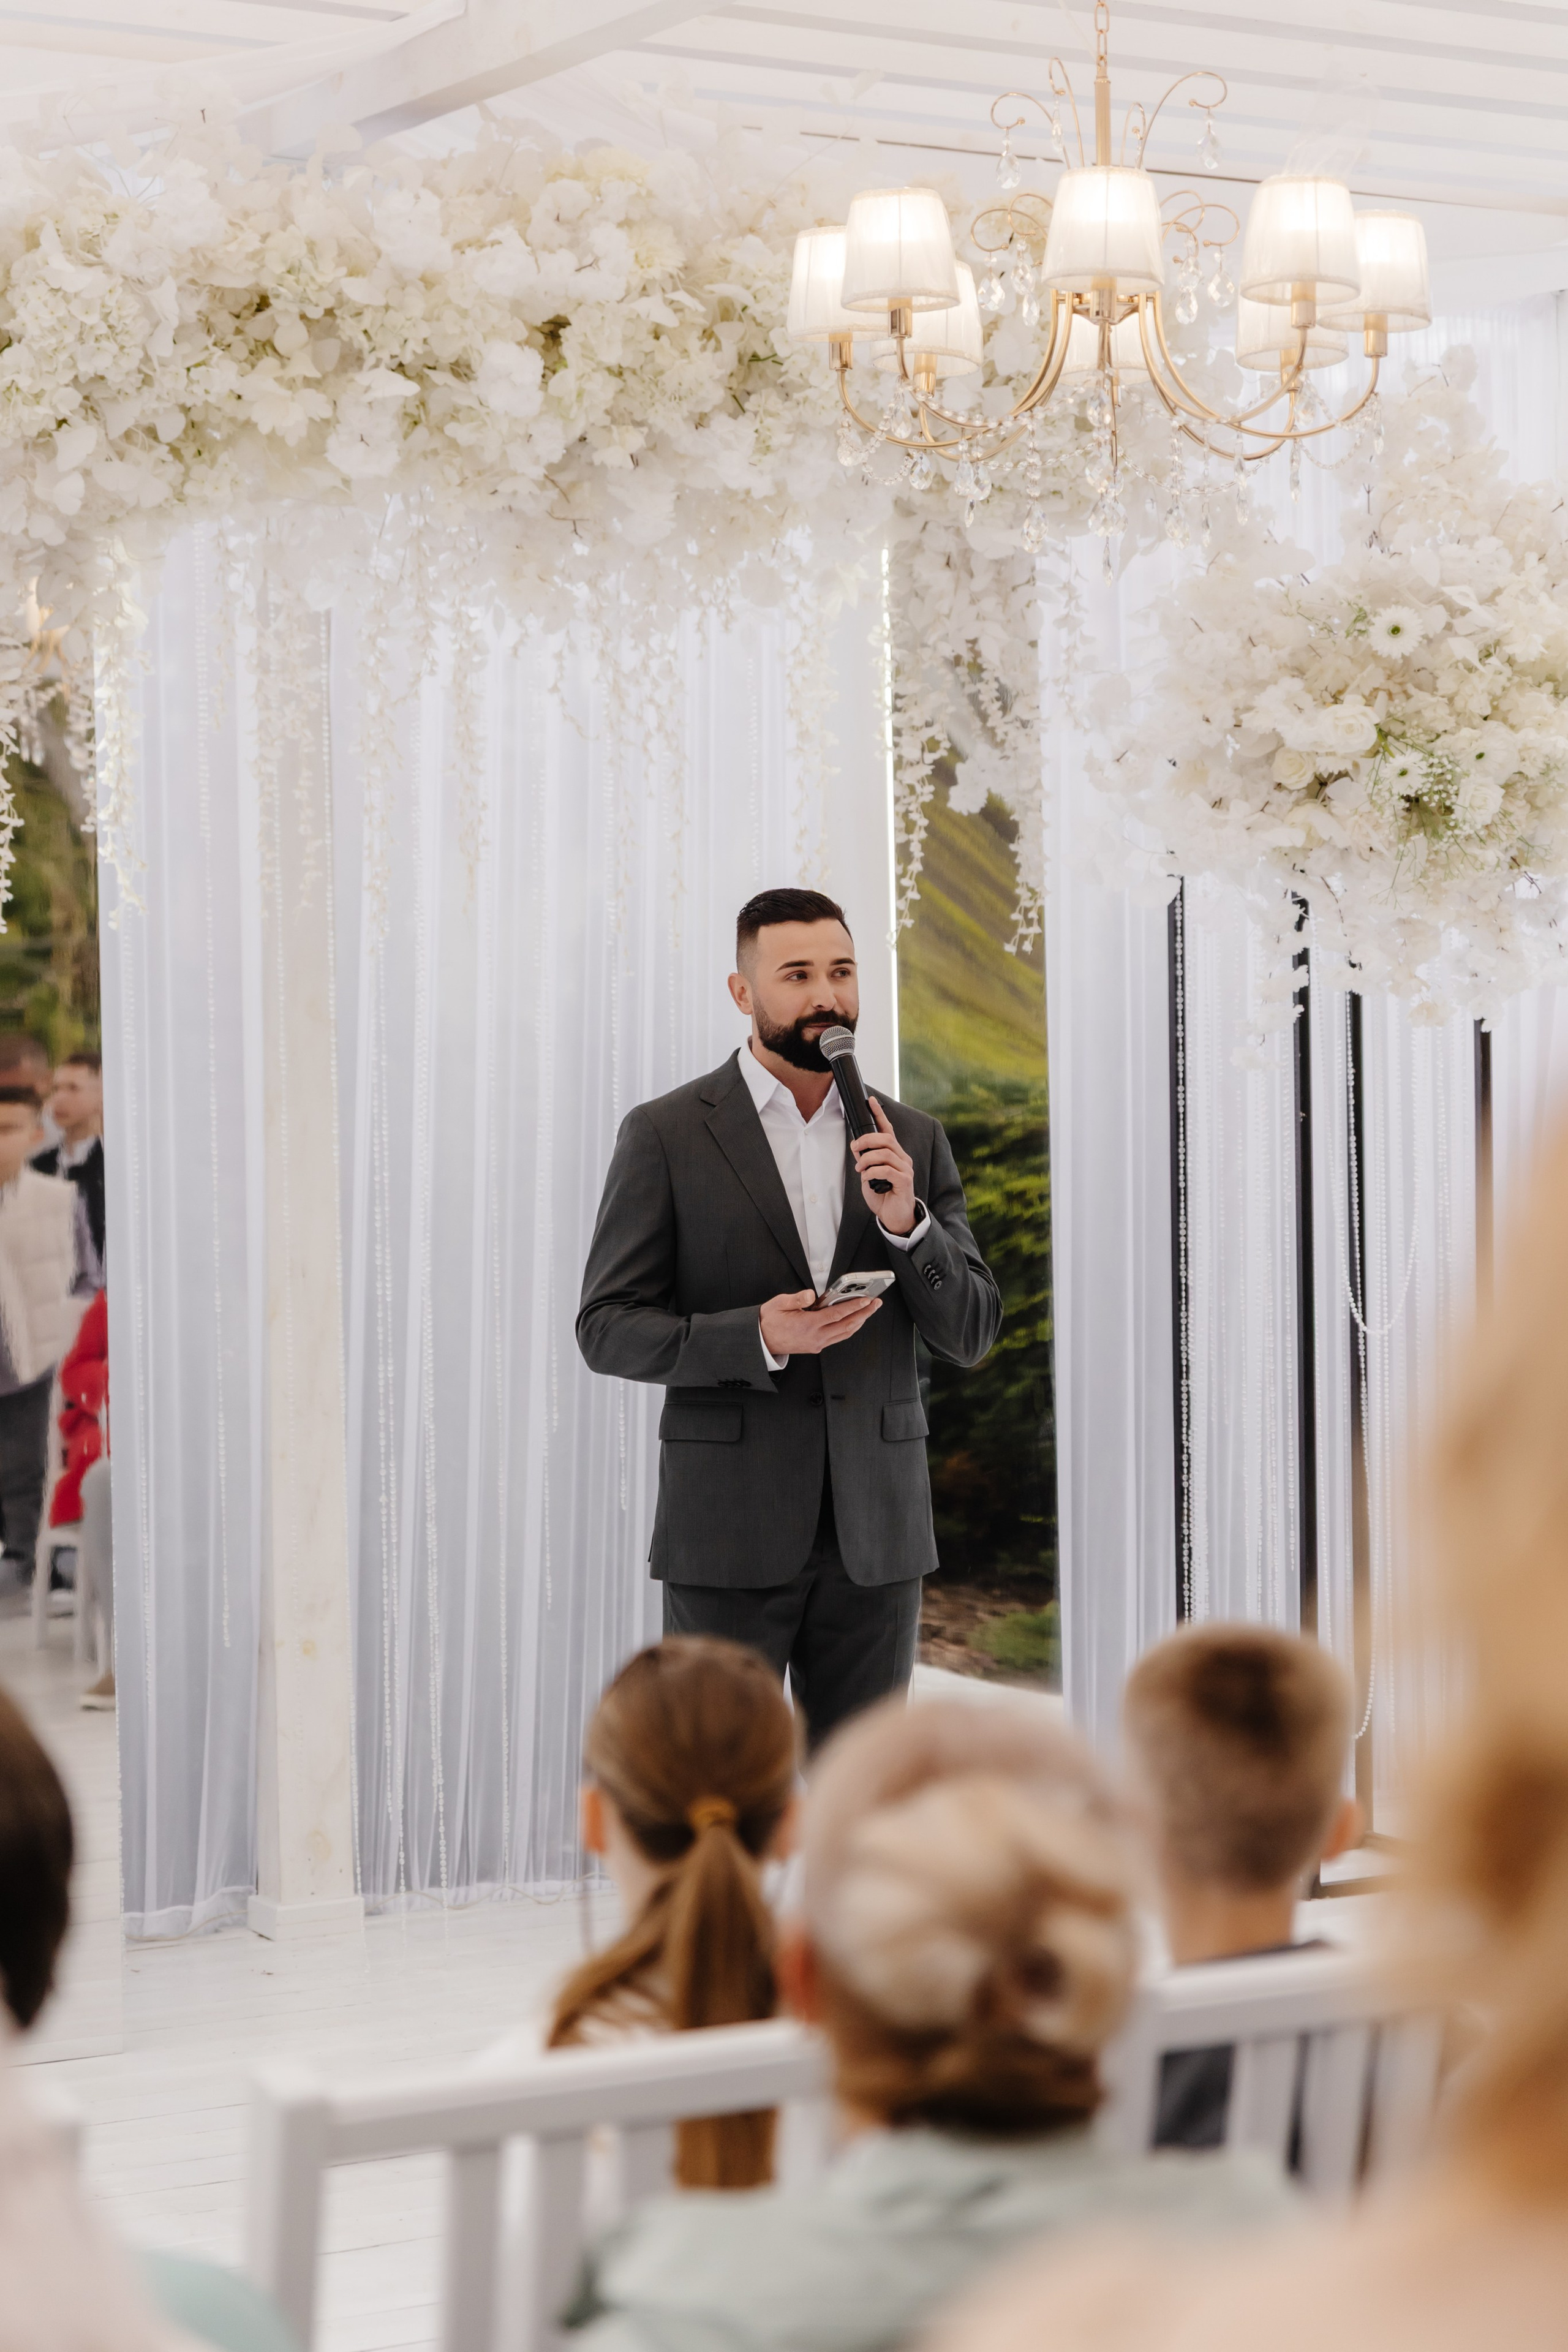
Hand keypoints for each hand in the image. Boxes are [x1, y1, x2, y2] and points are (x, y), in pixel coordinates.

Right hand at [760, 1288, 881, 1357]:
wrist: (762, 1341)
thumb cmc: (770, 1321)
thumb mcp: (779, 1304)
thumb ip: (796, 1299)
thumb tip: (810, 1294)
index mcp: (808, 1325)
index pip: (837, 1314)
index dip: (854, 1306)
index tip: (867, 1299)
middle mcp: (816, 1337)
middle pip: (847, 1325)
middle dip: (864, 1313)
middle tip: (876, 1304)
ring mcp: (817, 1343)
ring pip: (845, 1333)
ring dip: (859, 1322)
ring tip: (869, 1310)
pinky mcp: (816, 1346)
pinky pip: (838, 1337)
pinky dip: (849, 1328)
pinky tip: (854, 1320)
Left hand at [852, 1098, 917, 1235]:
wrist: (894, 1217)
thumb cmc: (883, 1195)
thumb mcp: (869, 1174)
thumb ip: (866, 1159)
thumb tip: (856, 1145)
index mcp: (895, 1154)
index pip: (888, 1130)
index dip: (880, 1115)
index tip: (871, 1101)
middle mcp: (902, 1159)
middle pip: (886, 1139)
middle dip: (866, 1140)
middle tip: (855, 1148)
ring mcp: (905, 1169)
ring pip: (885, 1153)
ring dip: (867, 1159)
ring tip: (860, 1169)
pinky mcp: (905, 1181)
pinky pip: (886, 1170)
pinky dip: (872, 1172)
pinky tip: (867, 1179)